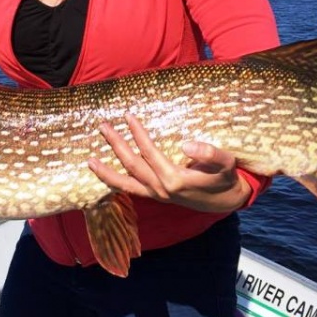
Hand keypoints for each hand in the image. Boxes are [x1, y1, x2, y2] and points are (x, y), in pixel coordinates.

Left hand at [87, 114, 250, 213]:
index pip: (148, 152)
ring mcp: (157, 195)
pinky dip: (115, 183)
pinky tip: (104, 175)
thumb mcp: (226, 164)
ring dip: (106, 172)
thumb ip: (210, 154)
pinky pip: (131, 191)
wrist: (227, 201)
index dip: (137, 133)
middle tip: (102, 126)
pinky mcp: (156, 197)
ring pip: (125, 185)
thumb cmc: (225, 178)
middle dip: (115, 145)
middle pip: (131, 165)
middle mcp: (161, 189)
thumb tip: (187, 144)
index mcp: (174, 179)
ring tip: (89, 161)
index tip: (127, 115)